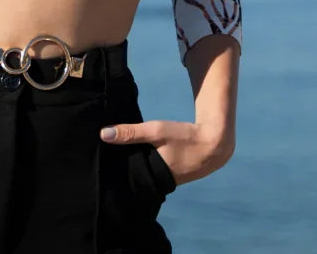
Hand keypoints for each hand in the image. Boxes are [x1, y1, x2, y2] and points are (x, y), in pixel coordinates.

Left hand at [99, 116, 234, 185]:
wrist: (215, 143)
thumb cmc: (185, 137)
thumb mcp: (156, 131)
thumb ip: (131, 133)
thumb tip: (103, 134)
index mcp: (154, 178)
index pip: (127, 181)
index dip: (115, 175)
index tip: (101, 169)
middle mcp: (160, 185)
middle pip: (135, 180)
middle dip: (123, 173)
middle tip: (105, 164)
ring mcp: (169, 183)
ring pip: (146, 177)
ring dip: (135, 170)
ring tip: (117, 162)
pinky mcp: (175, 176)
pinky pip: (155, 174)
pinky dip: (148, 167)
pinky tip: (139, 159)